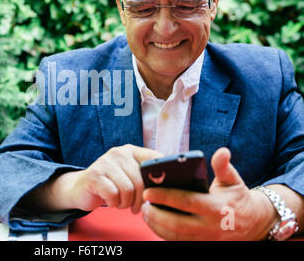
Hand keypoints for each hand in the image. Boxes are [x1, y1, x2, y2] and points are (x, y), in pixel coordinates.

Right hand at [65, 144, 162, 213]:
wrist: (82, 188)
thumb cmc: (111, 184)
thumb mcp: (129, 175)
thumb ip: (145, 175)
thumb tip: (168, 185)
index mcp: (131, 150)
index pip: (154, 158)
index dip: (160, 175)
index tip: (158, 190)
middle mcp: (118, 153)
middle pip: (140, 180)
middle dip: (140, 199)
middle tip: (136, 207)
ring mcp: (104, 162)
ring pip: (127, 189)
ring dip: (126, 203)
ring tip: (122, 203)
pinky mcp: (94, 175)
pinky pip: (113, 195)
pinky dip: (114, 203)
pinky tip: (111, 201)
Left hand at [141, 147, 276, 239]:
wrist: (254, 224)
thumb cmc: (237, 197)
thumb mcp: (233, 180)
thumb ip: (223, 166)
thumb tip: (222, 151)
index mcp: (216, 207)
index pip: (186, 202)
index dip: (165, 197)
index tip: (147, 192)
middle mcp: (210, 227)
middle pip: (177, 224)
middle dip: (156, 215)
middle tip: (142, 204)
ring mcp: (206, 239)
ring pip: (175, 236)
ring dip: (156, 225)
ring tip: (145, 212)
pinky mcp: (202, 245)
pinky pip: (178, 242)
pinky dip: (163, 234)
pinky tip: (154, 222)